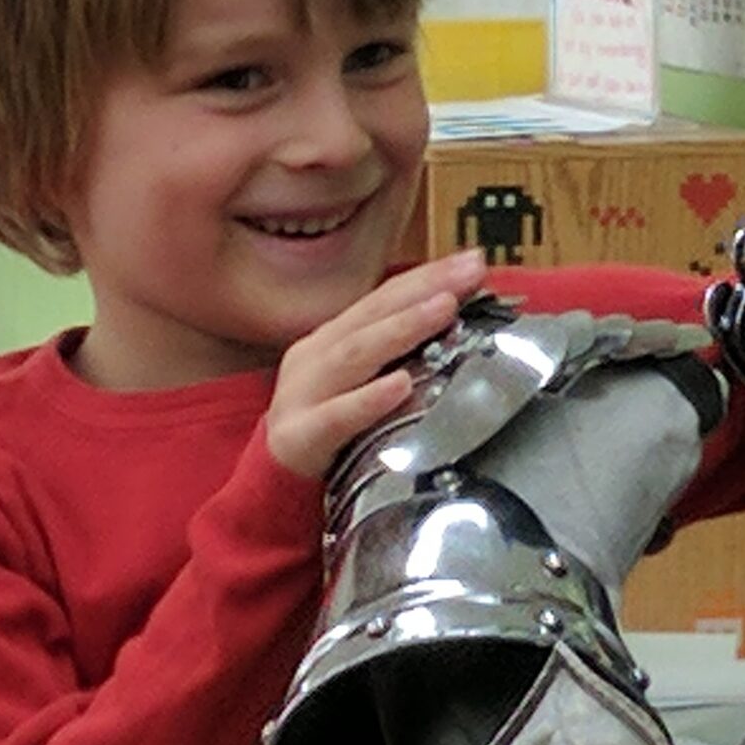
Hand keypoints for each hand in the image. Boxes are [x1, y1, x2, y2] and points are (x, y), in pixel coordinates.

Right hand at [267, 251, 488, 478]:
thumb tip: (461, 324)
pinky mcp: (299, 435)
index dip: (430, 275)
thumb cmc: (328, 428)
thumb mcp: (360, 382)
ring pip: (355, 354)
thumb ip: (398, 353)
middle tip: (471, 271)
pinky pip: (335, 416)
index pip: (385, 297)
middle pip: (373, 313)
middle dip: (425, 288)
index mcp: (332, 338)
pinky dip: (369, 399)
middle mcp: (316, 356)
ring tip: (444, 308)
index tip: (474, 260)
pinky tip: (401, 385)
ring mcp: (303, 394)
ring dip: (402, 328)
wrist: (270, 484)